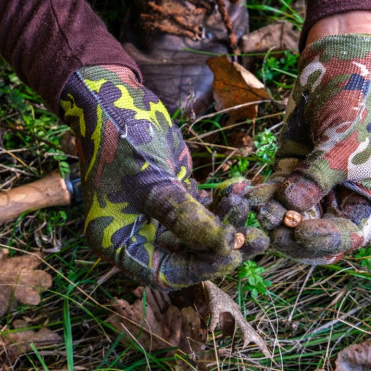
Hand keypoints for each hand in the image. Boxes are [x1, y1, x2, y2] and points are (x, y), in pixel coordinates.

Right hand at [60, 65, 266, 287]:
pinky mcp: (172, 195)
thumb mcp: (155, 184)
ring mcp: (155, 215)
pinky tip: (239, 187)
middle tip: (256, 237)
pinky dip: (220, 201)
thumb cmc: (122, 141)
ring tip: (249, 206)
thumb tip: (228, 247)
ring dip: (226, 222)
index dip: (200, 267)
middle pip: (186, 256)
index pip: (165, 273)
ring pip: (198, 233)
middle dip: (221, 244)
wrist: (113, 98)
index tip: (232, 251)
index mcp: (118, 243)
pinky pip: (201, 208)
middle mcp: (136, 234)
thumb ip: (189, 219)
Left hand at [248, 34, 370, 263]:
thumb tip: (291, 207)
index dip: (325, 240)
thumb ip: (317, 177)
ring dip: (271, 218)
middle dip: (291, 234)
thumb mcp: (343, 143)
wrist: (337, 69)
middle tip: (269, 230)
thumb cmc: (356, 105)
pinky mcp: (290, 175)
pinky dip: (261, 197)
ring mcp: (315, 191)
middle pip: (316, 236)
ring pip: (290, 219)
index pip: (349, 236)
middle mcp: (344, 202)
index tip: (300, 231)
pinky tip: (247, 194)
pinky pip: (274, 195)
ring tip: (255, 211)